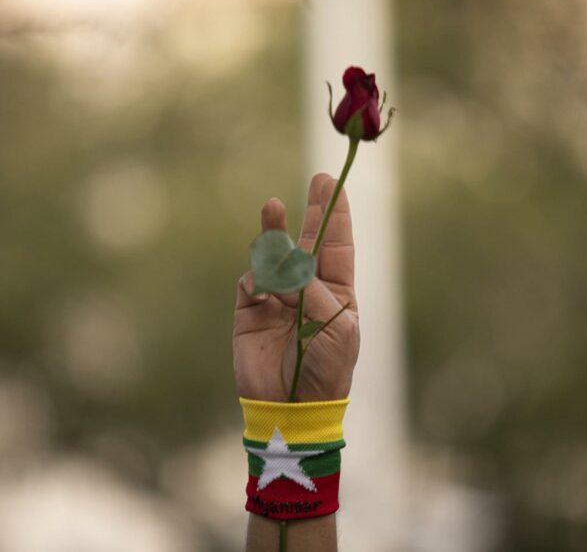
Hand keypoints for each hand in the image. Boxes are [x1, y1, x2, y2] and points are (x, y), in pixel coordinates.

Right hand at [233, 173, 359, 401]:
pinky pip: (251, 282)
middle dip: (313, 211)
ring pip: (274, 256)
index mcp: (336, 293)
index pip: (336, 246)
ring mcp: (277, 299)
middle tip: (319, 180)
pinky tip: (264, 291)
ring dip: (275, 233)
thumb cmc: (326, 369)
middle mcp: (306, 290)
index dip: (336, 215)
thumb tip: (288, 265)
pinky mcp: (250, 311)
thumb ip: (314, 290)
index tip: (335, 185)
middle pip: (308, 242)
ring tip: (273, 206)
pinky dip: (257, 279)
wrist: (291, 407)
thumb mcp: (336, 327)